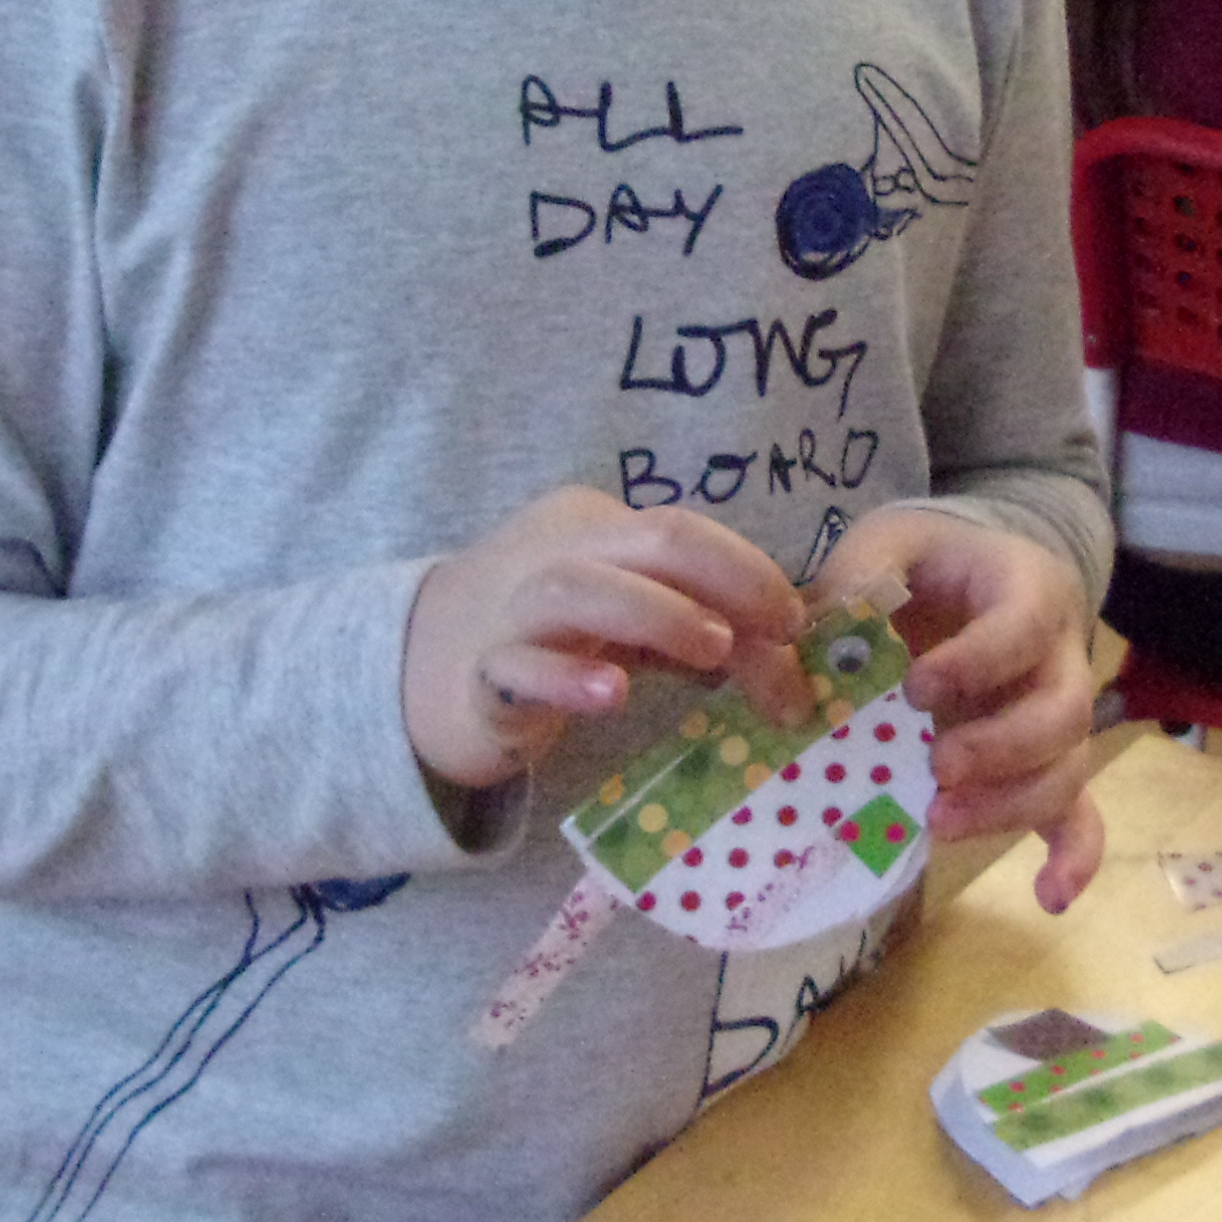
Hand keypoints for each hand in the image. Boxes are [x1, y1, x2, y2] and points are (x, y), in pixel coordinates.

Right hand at [400, 488, 800, 795]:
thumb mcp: (631, 627)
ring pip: (579, 587)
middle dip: (724, 578)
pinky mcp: (484, 675)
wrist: (425, 671)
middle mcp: (556, 552)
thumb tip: (787, 663)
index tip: (795, 622)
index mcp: (597, 526)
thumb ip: (699, 633)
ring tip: (712, 651)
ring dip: (657, 614)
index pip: (683, 529)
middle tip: (776, 633)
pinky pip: (520, 668)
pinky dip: (569, 678)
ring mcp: (512, 610)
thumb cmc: (550, 640)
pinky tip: (613, 695)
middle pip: (648, 536)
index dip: (749, 569)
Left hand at [837, 504, 1107, 912]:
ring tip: (939, 823)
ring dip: (1012, 805)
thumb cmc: (926, 561)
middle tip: (938, 767)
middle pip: (1064, 712)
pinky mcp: (1047, 762)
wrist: (965, 574)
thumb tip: (813, 639)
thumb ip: (857, 578)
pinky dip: (1072, 856)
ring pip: (1068, 769)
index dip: (979, 661)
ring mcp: (1058, 717)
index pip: (1023, 627)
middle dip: (1003, 748)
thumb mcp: (888, 542)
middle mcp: (1060, 657)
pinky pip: (1080, 813)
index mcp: (1028, 590)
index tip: (916, 688)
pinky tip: (1048, 897)